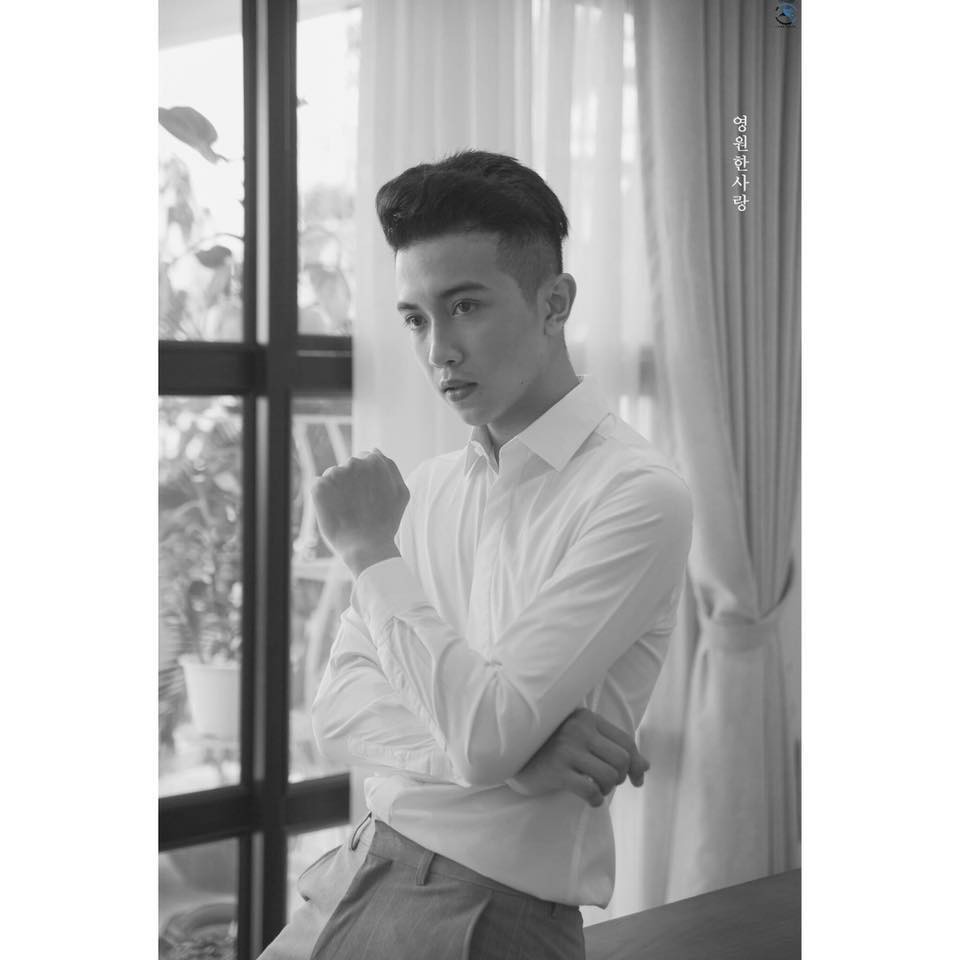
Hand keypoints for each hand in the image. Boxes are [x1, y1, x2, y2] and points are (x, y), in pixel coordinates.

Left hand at [313, 449, 408, 576]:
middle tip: (359, 506)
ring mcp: (335, 474)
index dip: (366, 480)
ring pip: (333, 476)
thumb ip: (390, 468)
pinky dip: (324, 499)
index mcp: (374, 461)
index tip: (369, 497)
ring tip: (347, 511)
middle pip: (349, 467)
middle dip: (352, 483)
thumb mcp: (401, 493)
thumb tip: (375, 451)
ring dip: (337, 490)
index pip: (365, 460)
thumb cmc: (386, 522)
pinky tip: (335, 512)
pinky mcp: (318, 487)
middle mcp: (354, 463)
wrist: (367, 547)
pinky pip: (319, 487)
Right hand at [507, 709, 648, 807]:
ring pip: (610, 775)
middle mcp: (579, 729)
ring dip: (607, 789)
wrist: (511, 753)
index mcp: (587, 718)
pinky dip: (596, 800)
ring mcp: (567, 749)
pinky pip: (591, 790)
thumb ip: (612, 748)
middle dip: (620, 777)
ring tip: (596, 789)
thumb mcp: (582, 740)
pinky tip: (590, 799)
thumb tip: (646, 768)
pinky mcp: (557, 770)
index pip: (626, 741)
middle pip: (622, 759)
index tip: (636, 780)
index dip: (636, 764)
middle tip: (608, 783)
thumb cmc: (551, 748)